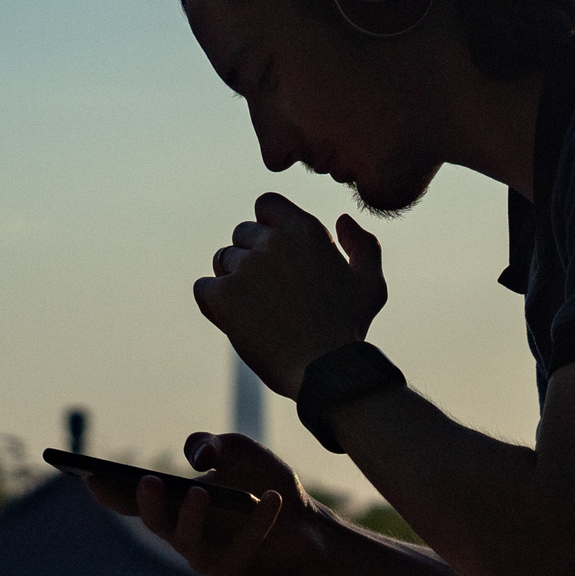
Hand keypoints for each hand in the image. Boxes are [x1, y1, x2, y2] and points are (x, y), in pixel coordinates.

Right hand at [82, 432, 332, 575]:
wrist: (308, 524)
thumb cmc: (265, 485)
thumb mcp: (242, 452)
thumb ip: (216, 444)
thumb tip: (197, 459)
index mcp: (175, 505)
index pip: (135, 501)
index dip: (112, 493)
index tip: (92, 478)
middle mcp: (183, 534)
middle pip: (157, 522)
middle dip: (148, 503)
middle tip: (148, 481)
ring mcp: (206, 557)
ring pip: (190, 542)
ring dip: (192, 517)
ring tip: (200, 492)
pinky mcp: (234, 572)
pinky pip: (242, 548)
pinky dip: (256, 523)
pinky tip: (270, 500)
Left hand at [194, 193, 386, 396]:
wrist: (324, 371)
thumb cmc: (349, 329)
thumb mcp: (371, 284)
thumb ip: (363, 245)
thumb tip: (342, 220)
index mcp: (305, 231)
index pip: (266, 204)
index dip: (267, 225)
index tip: (275, 250)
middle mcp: (272, 242)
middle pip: (242, 233)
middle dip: (251, 255)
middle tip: (269, 291)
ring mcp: (245, 268)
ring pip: (222, 260)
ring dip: (233, 279)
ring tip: (256, 309)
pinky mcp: (223, 296)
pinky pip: (204, 287)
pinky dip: (213, 303)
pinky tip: (234, 320)